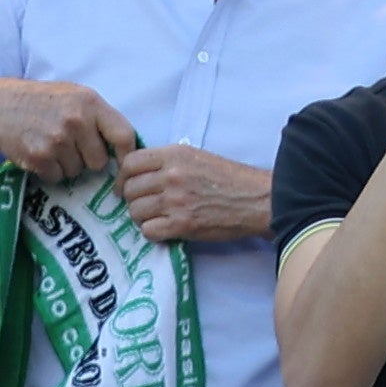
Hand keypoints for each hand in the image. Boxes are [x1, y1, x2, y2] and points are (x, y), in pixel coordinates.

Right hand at [0, 81, 139, 182]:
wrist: (2, 104)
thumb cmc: (44, 100)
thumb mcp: (77, 96)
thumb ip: (99, 116)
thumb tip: (123, 144)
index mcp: (91, 104)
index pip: (123, 135)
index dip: (127, 154)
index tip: (125, 165)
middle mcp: (76, 122)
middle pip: (99, 161)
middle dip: (89, 159)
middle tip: (74, 147)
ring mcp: (56, 141)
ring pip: (77, 171)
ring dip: (68, 165)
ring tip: (54, 146)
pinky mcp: (37, 157)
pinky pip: (56, 177)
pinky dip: (50, 171)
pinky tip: (42, 154)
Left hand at [109, 145, 266, 243]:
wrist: (260, 200)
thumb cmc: (233, 179)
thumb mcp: (200, 158)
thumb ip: (169, 162)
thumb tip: (139, 175)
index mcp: (176, 154)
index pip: (129, 163)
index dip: (124, 177)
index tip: (129, 186)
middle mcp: (172, 175)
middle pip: (129, 190)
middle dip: (134, 200)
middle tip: (147, 205)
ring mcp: (175, 200)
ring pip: (135, 212)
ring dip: (143, 217)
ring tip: (160, 217)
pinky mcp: (181, 224)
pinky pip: (147, 231)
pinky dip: (154, 232)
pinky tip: (167, 228)